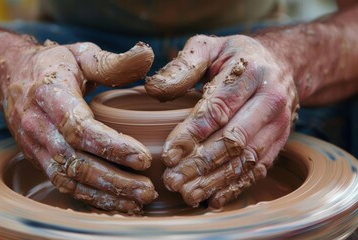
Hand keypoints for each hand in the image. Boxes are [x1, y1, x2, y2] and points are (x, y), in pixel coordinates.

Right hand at [2, 40, 156, 213]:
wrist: (10, 76)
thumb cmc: (53, 64)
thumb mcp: (81, 54)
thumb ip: (113, 61)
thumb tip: (148, 56)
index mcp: (50, 95)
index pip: (80, 128)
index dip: (112, 146)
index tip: (143, 158)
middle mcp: (38, 125)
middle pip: (76, 162)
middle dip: (114, 180)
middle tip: (147, 190)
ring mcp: (34, 146)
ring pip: (69, 180)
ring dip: (104, 195)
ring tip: (137, 202)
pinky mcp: (37, 159)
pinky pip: (63, 184)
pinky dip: (89, 198)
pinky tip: (115, 203)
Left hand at [145, 35, 298, 207]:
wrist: (280, 64)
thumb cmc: (235, 56)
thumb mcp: (209, 47)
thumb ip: (184, 65)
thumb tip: (153, 88)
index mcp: (251, 73)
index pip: (218, 108)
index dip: (192, 134)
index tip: (168, 154)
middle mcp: (271, 100)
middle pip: (234, 139)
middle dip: (201, 164)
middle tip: (173, 180)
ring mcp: (280, 124)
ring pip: (246, 160)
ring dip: (215, 181)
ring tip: (187, 195)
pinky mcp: (280, 142)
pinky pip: (258, 169)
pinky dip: (235, 187)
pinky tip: (213, 200)